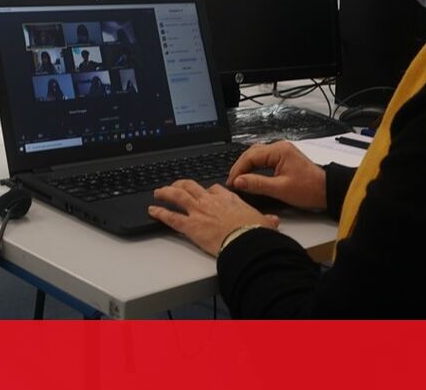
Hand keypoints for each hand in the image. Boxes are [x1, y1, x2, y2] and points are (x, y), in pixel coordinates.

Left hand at [148, 179, 279, 256]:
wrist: (246, 241)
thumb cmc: (254, 232)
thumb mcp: (264, 223)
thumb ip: (267, 220)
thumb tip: (273, 221)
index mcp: (228, 199)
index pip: (215, 189)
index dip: (208, 190)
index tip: (205, 192)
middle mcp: (210, 201)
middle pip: (191, 186)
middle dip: (181, 184)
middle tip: (175, 185)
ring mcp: (198, 212)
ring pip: (177, 196)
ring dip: (166, 192)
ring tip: (158, 192)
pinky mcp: (190, 226)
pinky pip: (171, 216)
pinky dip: (160, 213)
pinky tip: (152, 211)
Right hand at [227, 141, 326, 210]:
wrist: (327, 191)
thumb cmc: (309, 189)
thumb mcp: (280, 189)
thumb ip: (257, 184)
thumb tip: (238, 181)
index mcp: (279, 150)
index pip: (250, 156)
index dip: (238, 169)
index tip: (231, 182)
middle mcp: (280, 147)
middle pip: (252, 153)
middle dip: (240, 167)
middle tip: (233, 182)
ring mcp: (282, 152)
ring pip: (257, 155)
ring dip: (247, 167)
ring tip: (239, 180)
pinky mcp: (283, 158)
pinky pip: (264, 159)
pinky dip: (255, 167)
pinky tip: (250, 176)